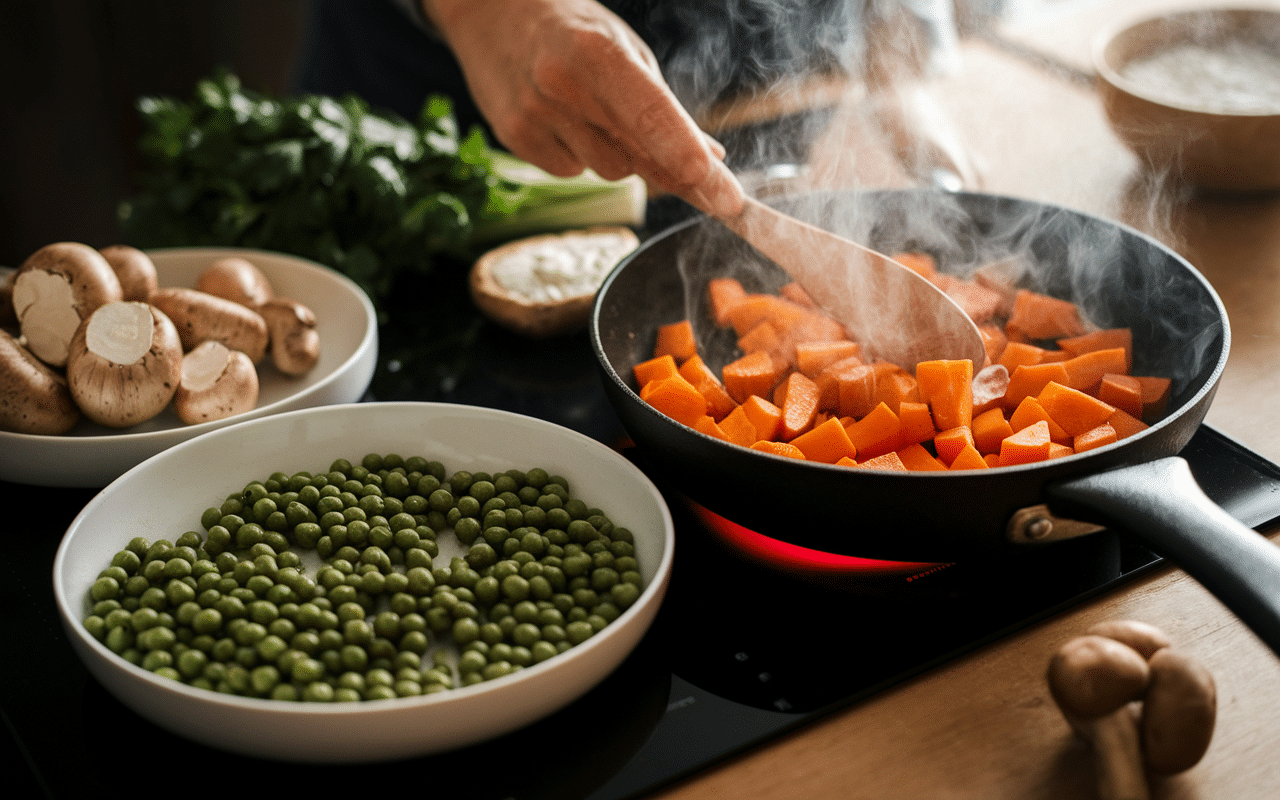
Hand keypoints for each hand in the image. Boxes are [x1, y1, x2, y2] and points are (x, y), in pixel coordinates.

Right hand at [421, 0, 744, 217]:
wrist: (492, 13)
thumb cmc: (572, 29)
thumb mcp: (626, 50)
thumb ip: (664, 107)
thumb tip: (710, 160)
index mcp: (596, 54)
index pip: (652, 118)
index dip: (689, 159)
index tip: (723, 195)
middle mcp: (561, 87)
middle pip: (636, 158)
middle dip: (671, 166)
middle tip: (696, 171)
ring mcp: (533, 116)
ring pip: (608, 171)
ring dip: (617, 152)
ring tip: (592, 109)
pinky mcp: (515, 139)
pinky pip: (572, 171)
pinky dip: (579, 153)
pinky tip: (564, 119)